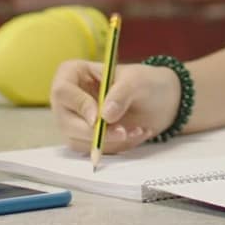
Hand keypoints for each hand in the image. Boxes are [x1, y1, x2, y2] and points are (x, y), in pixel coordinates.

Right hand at [49, 60, 181, 155]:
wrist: (161, 101)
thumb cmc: (145, 82)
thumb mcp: (137, 81)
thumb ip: (121, 94)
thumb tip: (104, 116)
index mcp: (73, 74)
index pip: (62, 92)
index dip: (78, 106)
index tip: (97, 118)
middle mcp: (69, 99)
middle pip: (65, 122)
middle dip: (94, 132)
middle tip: (122, 132)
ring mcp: (75, 120)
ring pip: (78, 140)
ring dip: (108, 142)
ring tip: (136, 131)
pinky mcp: (86, 138)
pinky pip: (93, 150)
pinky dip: (115, 147)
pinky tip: (135, 134)